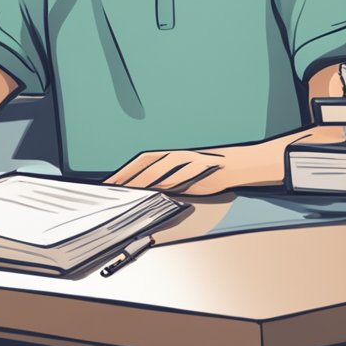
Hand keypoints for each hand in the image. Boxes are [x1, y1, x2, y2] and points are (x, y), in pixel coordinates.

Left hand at [102, 143, 284, 195]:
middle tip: (112, 186)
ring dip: (143, 179)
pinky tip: (156, 189)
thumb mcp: (183, 175)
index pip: (141, 162)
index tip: (110, 182)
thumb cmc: (209, 171)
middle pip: (145, 163)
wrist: (235, 165)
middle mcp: (175, 154)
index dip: (124, 171)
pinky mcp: (198, 169)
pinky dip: (165, 183)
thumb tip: (144, 191)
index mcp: (169, 155)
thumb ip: (165, 181)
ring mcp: (186, 160)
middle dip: (128, 175)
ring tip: (129, 189)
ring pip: (159, 169)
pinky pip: (179, 177)